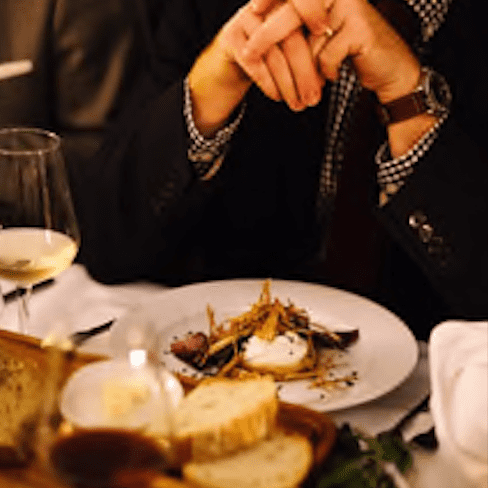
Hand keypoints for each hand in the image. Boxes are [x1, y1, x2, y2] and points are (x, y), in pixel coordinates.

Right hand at [189, 1, 323, 134]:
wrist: (233, 61)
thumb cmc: (271, 57)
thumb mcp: (294, 50)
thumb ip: (311, 51)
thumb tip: (328, 74)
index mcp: (287, 3)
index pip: (304, 3)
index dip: (314, 13)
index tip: (325, 30)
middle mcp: (267, 5)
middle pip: (292, 38)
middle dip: (305, 73)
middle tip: (313, 99)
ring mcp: (247, 18)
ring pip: (274, 55)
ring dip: (289, 85)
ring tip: (298, 104)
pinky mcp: (231, 36)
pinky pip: (255, 64)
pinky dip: (269, 84)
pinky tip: (278, 97)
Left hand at [244, 0, 420, 102]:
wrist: (389, 70)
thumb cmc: (350, 55)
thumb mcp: (318, 41)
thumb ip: (296, 31)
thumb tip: (258, 36)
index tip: (251, 11)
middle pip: (292, 12)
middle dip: (266, 36)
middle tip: (249, 54)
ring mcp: (351, 8)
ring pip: (308, 38)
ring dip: (302, 68)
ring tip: (307, 84)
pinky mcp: (361, 28)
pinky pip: (326, 54)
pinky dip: (325, 70)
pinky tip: (331, 75)